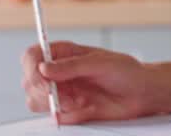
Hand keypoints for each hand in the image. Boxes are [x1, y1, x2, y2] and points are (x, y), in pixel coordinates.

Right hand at [21, 41, 157, 124]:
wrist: (141, 93)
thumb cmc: (125, 71)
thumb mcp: (100, 63)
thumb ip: (71, 66)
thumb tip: (43, 68)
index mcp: (63, 53)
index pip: (32, 56)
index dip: (31, 68)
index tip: (43, 79)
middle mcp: (58, 73)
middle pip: (29, 81)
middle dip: (41, 90)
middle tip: (61, 94)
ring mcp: (62, 92)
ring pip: (35, 100)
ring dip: (53, 104)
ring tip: (77, 101)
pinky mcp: (68, 110)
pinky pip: (53, 116)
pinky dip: (64, 115)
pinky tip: (84, 108)